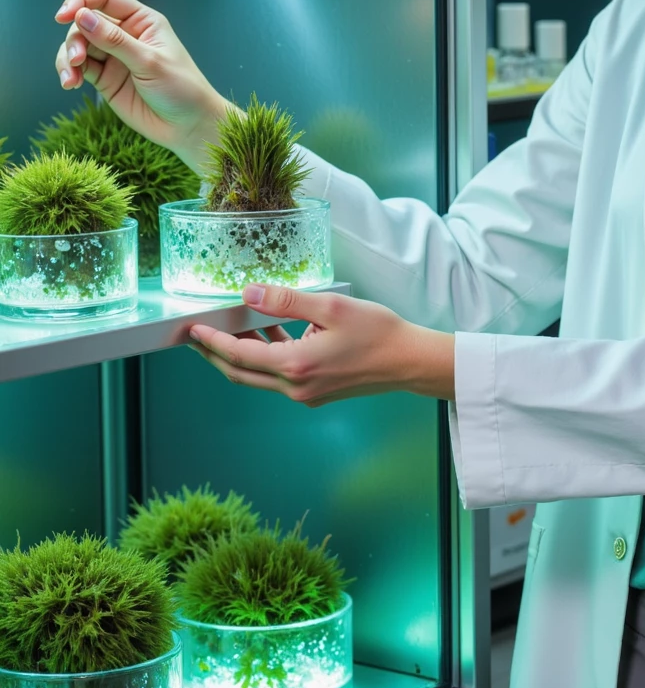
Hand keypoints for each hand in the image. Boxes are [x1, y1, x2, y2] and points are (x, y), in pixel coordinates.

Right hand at [54, 0, 231, 174]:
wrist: (188, 126)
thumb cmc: (182, 89)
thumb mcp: (149, 61)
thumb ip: (114, 40)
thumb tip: (83, 17)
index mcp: (142, 21)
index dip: (81, 1)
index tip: (64, 15)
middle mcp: (125, 34)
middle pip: (85, 22)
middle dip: (75, 38)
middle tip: (76, 59)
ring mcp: (114, 56)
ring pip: (78, 45)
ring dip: (67, 57)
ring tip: (70, 77)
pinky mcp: (104, 78)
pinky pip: (79, 67)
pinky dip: (69, 72)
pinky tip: (70, 83)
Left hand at [187, 284, 455, 404]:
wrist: (409, 362)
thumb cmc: (378, 333)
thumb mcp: (331, 306)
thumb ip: (286, 300)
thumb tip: (249, 293)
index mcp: (295, 365)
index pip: (238, 354)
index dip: (211, 341)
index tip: (192, 329)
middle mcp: (295, 386)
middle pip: (240, 372)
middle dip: (215, 353)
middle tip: (196, 335)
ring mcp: (305, 394)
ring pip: (259, 375)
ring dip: (242, 353)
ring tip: (231, 326)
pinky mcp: (316, 392)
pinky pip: (279, 375)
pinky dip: (267, 355)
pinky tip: (270, 331)